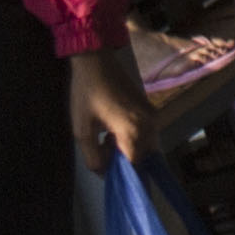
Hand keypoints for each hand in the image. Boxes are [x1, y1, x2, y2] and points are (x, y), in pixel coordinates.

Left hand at [65, 43, 151, 167]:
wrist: (96, 62)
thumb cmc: (87, 94)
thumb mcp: (82, 129)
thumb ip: (93, 157)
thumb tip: (104, 172)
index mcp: (132, 131)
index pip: (134, 164)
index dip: (120, 172)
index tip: (106, 170)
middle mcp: (149, 125)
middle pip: (142, 156)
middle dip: (124, 160)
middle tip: (103, 152)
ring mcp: (152, 116)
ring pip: (146, 145)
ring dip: (129, 148)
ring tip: (107, 140)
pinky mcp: (150, 109)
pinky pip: (147, 133)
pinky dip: (134, 138)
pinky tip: (114, 131)